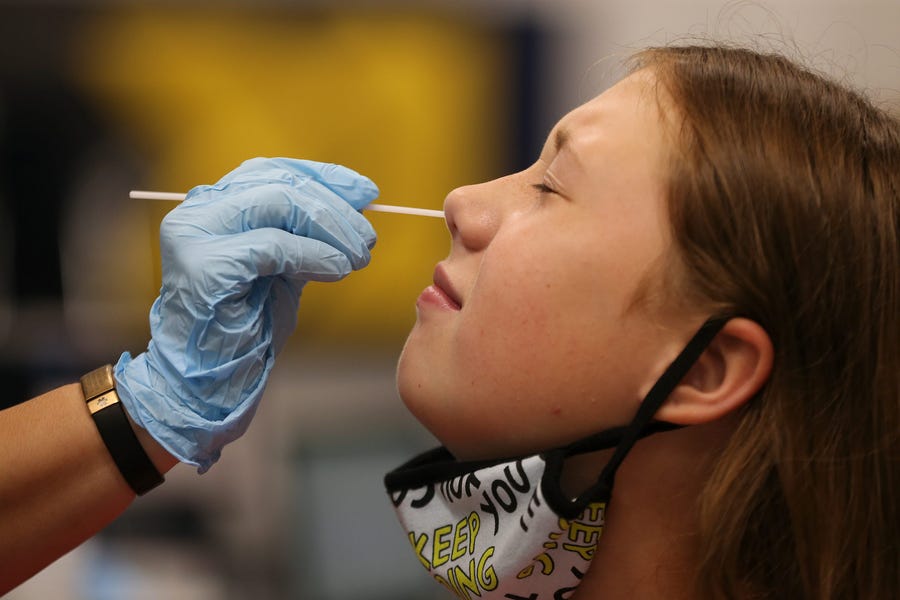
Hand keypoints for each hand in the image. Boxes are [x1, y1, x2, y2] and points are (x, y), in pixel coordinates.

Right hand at [113, 158, 377, 471]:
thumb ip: (307, 233)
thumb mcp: (285, 265)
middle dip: (335, 208)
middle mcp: (199, 211)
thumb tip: (357, 200)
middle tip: (368, 237)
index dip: (325, 177)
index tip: (366, 192)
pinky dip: (314, 255)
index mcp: (215, 205)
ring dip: (331, 229)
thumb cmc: (247, 322)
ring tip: (358, 255)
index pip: (274, 171)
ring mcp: (196, 235)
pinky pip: (273, 247)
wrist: (208, 378)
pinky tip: (338, 270)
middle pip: (280, 184)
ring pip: (278, 205)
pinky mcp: (205, 267)